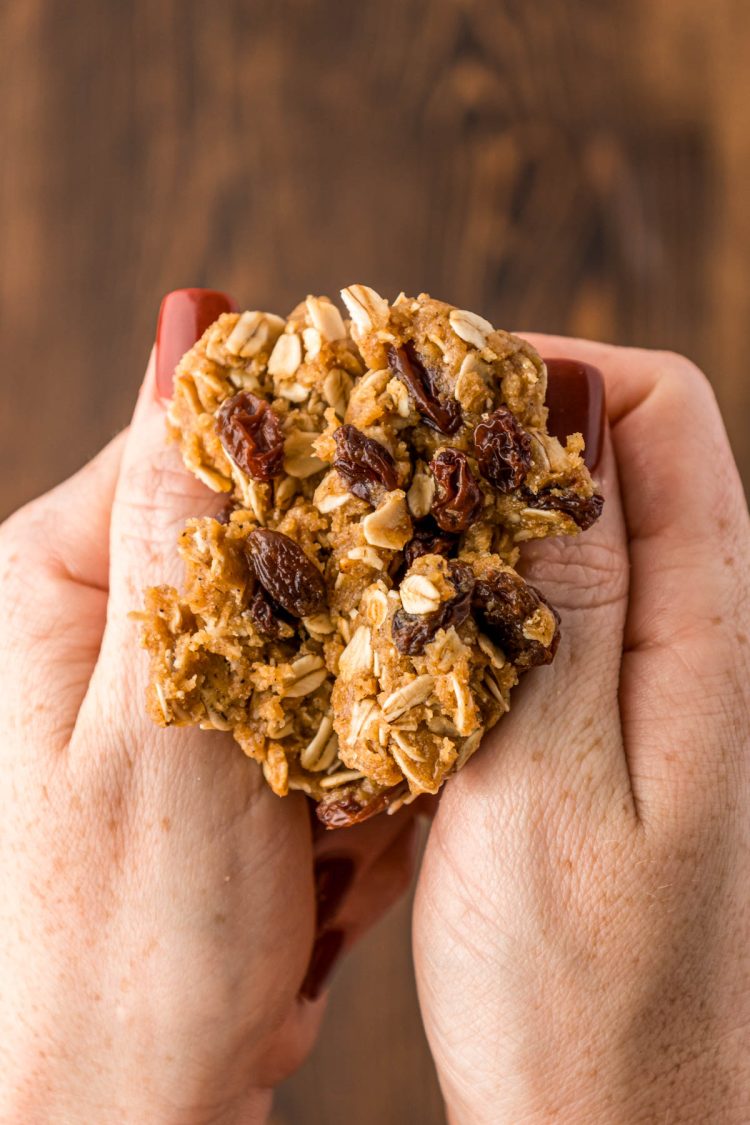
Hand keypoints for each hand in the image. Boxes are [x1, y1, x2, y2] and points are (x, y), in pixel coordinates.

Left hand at [0, 290, 416, 1123]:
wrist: (131, 1096)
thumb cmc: (128, 945)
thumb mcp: (157, 727)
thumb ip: (178, 536)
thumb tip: (195, 343)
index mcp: (56, 579)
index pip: (189, 436)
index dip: (303, 441)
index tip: (399, 477)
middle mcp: (101, 610)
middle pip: (256, 519)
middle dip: (338, 586)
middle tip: (384, 674)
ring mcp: (166, 670)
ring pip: (302, 606)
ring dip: (350, 680)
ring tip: (346, 799)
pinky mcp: (219, 731)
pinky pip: (312, 683)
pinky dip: (348, 738)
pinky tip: (340, 829)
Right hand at [414, 341, 749, 1121]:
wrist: (611, 1117)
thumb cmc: (583, 990)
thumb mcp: (553, 785)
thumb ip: (562, 603)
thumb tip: (555, 423)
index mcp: (702, 635)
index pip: (666, 412)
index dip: (550, 369)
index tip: (433, 386)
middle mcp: (683, 638)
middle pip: (611, 453)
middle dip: (491, 423)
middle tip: (372, 445)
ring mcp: (635, 679)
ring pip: (559, 528)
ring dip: (466, 506)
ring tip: (365, 523)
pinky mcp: (585, 723)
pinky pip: (530, 607)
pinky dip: (460, 584)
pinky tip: (389, 618)